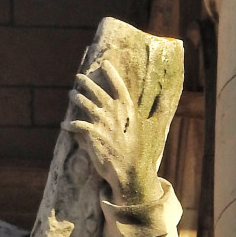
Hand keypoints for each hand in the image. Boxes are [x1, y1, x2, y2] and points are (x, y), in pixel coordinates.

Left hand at [64, 59, 170, 206]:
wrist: (130, 172)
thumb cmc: (142, 152)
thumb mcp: (155, 128)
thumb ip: (160, 110)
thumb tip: (170, 96)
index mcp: (128, 109)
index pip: (118, 86)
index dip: (111, 74)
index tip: (105, 64)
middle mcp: (114, 112)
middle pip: (97, 92)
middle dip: (86, 83)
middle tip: (79, 77)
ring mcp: (102, 122)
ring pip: (85, 104)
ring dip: (77, 98)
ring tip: (71, 94)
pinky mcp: (92, 135)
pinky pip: (77, 125)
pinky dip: (69, 125)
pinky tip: (64, 125)